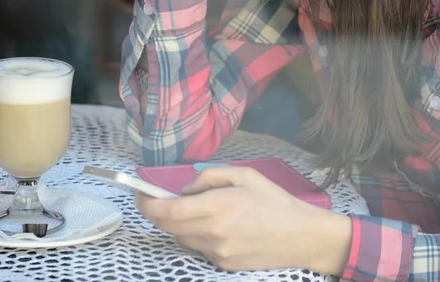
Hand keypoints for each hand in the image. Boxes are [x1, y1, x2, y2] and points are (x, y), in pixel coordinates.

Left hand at [135, 166, 351, 274]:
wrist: (301, 236)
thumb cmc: (273, 200)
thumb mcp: (243, 174)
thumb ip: (209, 177)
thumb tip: (186, 190)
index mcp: (216, 207)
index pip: (168, 211)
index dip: (147, 204)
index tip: (139, 196)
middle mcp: (212, 233)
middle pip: (168, 227)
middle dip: (156, 213)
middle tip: (154, 199)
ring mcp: (217, 253)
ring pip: (182, 238)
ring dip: (178, 224)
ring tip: (195, 210)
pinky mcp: (224, 265)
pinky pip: (199, 248)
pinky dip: (196, 235)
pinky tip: (214, 225)